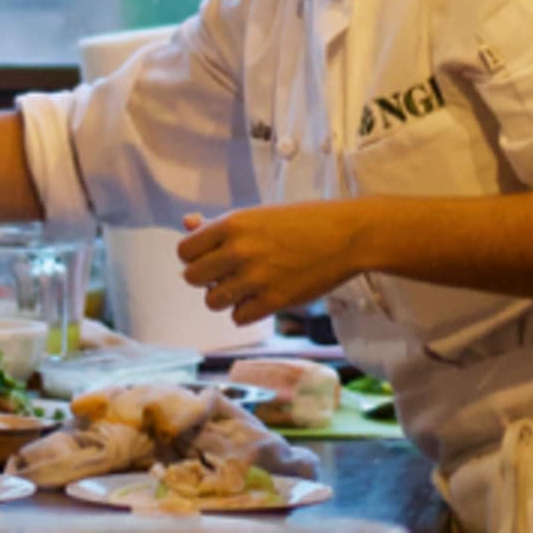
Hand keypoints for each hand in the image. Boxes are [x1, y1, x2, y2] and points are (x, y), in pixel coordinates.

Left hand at [177, 205, 372, 319]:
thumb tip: (187, 223)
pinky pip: (239, 317)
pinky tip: (262, 297)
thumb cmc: (304, 221)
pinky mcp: (274, 301)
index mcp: (234, 223)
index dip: (195, 256)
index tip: (211, 257)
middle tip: (227, 274)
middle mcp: (240, 250)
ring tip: (246, 287)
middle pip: (192, 278)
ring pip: (212, 301)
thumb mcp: (259, 215)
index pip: (185, 250)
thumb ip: (219, 224)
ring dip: (226, 297)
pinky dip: (247, 311)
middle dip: (206, 279)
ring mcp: (256, 277)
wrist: (348, 235)